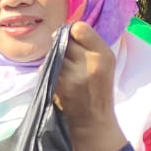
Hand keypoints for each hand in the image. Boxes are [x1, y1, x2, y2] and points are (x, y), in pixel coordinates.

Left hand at [54, 22, 127, 150]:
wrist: (93, 122)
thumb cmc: (97, 90)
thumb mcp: (103, 65)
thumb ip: (88, 45)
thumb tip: (65, 28)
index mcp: (104, 55)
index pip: (80, 28)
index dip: (72, 32)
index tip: (72, 41)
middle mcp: (90, 62)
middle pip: (63, 40)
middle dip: (61, 46)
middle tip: (67, 59)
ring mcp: (73, 74)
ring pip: (53, 54)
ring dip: (54, 60)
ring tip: (64, 71)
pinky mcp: (59, 85)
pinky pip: (46, 68)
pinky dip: (48, 72)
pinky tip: (59, 81)